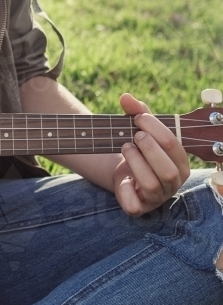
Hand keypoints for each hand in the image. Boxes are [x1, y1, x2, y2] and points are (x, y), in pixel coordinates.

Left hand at [112, 93, 189, 215]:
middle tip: (135, 135)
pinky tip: (122, 178)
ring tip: (126, 147)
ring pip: (151, 185)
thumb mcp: (139, 128)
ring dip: (136, 162)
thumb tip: (126, 97)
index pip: (173, 145)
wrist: (123, 171)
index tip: (139, 118)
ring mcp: (157, 197)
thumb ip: (136, 111)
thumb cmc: (139, 148)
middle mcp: (173, 182)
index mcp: (181, 162)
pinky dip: (126, 191)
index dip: (155, 128)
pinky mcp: (139, 207)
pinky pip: (135, 205)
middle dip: (149, 148)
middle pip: (168, 170)